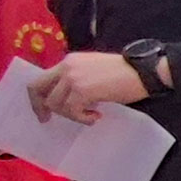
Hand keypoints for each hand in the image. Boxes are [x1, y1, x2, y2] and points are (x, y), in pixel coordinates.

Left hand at [28, 50, 150, 124]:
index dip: (38, 96)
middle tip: (46, 120)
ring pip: (56, 104)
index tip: (44, 110)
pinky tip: (96, 116)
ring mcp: (73, 78)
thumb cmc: (125, 73)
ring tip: (90, 115)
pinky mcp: (82, 90)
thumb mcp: (94, 70)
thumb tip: (66, 99)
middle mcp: (67, 66)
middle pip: (37, 88)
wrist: (143, 72)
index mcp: (69, 61)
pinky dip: (83, 118)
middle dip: (39, 107)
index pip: (41, 78)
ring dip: (71, 115)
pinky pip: (72, 111)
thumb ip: (77, 79)